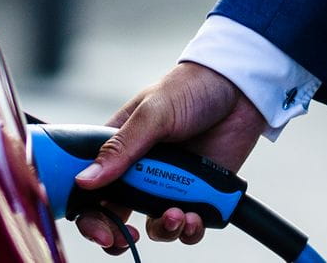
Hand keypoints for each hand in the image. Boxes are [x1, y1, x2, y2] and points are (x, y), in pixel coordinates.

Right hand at [69, 62, 267, 252]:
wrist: (240, 90)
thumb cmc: (191, 88)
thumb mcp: (153, 113)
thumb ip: (122, 148)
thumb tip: (85, 180)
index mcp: (118, 149)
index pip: (90, 188)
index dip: (88, 214)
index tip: (99, 229)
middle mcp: (140, 171)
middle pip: (116, 215)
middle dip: (118, 235)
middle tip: (126, 238)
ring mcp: (167, 185)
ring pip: (153, 226)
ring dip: (163, 229)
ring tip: (177, 215)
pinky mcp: (196, 194)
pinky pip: (186, 226)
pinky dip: (190, 230)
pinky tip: (196, 216)